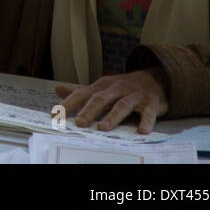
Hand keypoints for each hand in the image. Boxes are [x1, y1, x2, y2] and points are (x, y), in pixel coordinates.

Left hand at [55, 66, 169, 134]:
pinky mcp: (150, 103)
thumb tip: (57, 90)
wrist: (154, 78)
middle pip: (100, 99)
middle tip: (79, 123)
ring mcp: (134, 95)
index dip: (68, 104)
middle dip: (89, 111)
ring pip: (122, 105)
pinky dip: (146, 121)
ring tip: (103, 128)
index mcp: (101, 86)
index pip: (81, 94)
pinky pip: (148, 112)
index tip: (56, 115)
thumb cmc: (122, 87)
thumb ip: (81, 92)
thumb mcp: (101, 87)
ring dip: (112, 117)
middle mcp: (116, 89)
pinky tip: (142, 130)